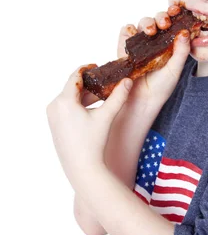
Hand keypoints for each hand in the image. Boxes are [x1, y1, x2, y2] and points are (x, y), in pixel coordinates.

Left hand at [46, 66, 133, 189]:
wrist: (82, 168)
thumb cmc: (93, 143)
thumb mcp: (107, 116)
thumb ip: (118, 96)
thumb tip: (128, 80)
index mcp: (64, 101)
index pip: (74, 77)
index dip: (87, 69)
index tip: (97, 66)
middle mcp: (54, 107)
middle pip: (72, 88)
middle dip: (89, 85)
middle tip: (104, 83)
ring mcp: (52, 117)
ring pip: (69, 99)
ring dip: (84, 97)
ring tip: (101, 97)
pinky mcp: (54, 126)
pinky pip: (66, 109)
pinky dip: (78, 106)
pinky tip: (92, 111)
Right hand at [116, 3, 190, 114]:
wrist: (142, 101)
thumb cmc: (161, 87)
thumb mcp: (175, 69)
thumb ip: (181, 51)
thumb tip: (185, 32)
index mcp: (170, 43)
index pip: (173, 24)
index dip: (175, 15)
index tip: (178, 12)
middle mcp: (155, 40)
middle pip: (157, 19)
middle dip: (161, 17)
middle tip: (164, 23)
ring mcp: (140, 43)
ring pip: (142, 23)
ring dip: (147, 22)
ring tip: (150, 31)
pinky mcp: (125, 47)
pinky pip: (126, 31)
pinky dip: (129, 28)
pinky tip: (134, 33)